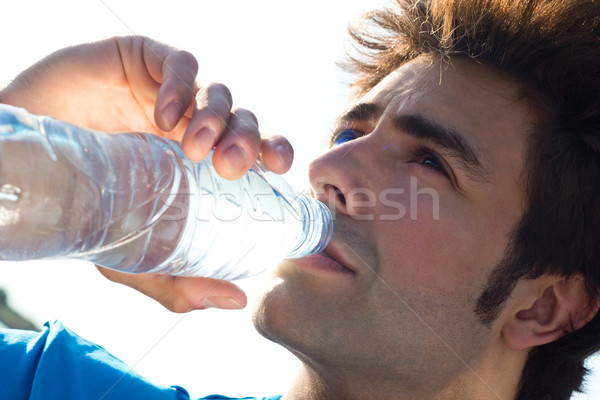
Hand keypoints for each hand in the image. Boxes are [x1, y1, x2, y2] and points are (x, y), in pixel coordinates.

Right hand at [0, 36, 293, 310]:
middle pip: (245, 121)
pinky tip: (163, 115)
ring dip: (215, 118)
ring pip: (219, 92)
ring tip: (193, 147)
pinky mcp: (146, 61)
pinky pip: (180, 65)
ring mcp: (174, 94)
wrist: (25, 158)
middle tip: (232, 166)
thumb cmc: (87, 203)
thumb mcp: (132, 252)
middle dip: (248, 139)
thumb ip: (178, 279)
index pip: (257, 152)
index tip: (280, 171)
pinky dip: (181, 87)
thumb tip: (236, 301)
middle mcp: (197, 126)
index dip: (275, 153)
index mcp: (204, 162)